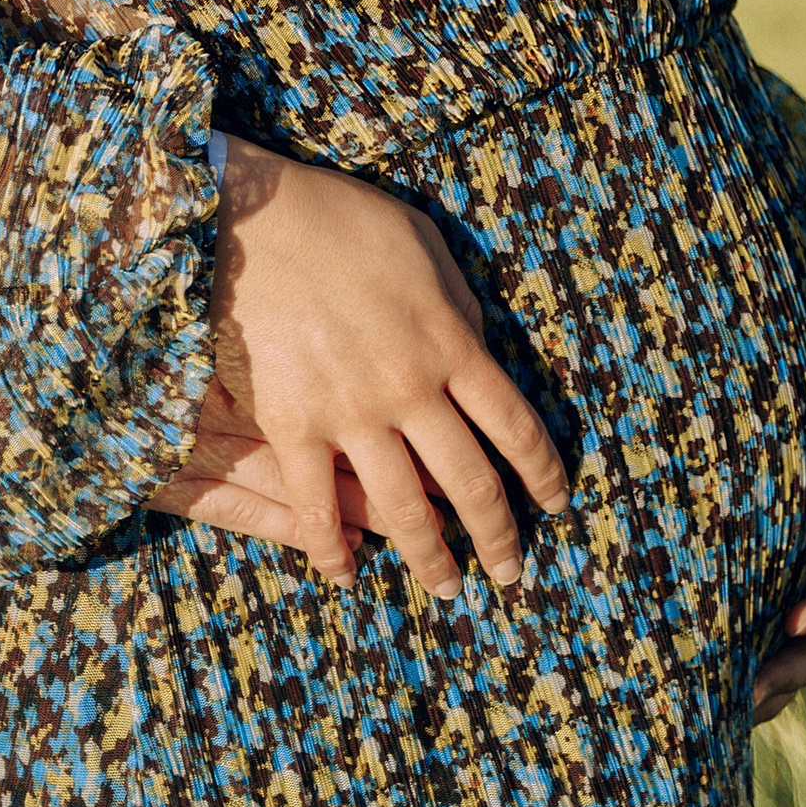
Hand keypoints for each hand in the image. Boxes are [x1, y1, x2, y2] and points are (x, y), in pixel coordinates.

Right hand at [159, 139, 567, 598]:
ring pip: (403, 508)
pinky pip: (316, 504)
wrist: (252, 217)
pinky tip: (347, 575)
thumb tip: (478, 346)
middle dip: (497, 536)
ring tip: (447, 588)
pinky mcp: (292, 424)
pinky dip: (332, 548)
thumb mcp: (423, 244)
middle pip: (470, 481)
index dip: (541, 473)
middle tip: (510, 574)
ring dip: (431, 556)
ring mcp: (351, 411)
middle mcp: (410, 387)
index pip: (514, 424)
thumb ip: (458, 303)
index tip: (553, 504)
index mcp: (450, 340)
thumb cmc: (341, 219)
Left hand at [752, 406, 805, 721]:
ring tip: (727, 707)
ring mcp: (781, 591)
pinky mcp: (740, 596)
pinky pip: (743, 646)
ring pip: (781, 657)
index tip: (796, 621)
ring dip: (761, 687)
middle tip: (750, 691)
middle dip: (789, 671)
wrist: (756, 399)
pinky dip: (731, 676)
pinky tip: (700, 695)